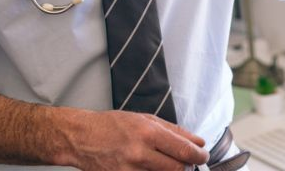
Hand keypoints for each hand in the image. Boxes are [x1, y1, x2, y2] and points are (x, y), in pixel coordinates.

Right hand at [68, 110, 208, 170]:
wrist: (82, 138)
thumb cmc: (113, 125)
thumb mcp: (145, 119)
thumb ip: (174, 131)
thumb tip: (197, 141)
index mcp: (148, 133)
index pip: (183, 150)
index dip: (199, 155)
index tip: (203, 156)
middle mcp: (140, 153)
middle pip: (177, 169)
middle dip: (187, 166)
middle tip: (188, 161)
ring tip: (165, 162)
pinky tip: (152, 168)